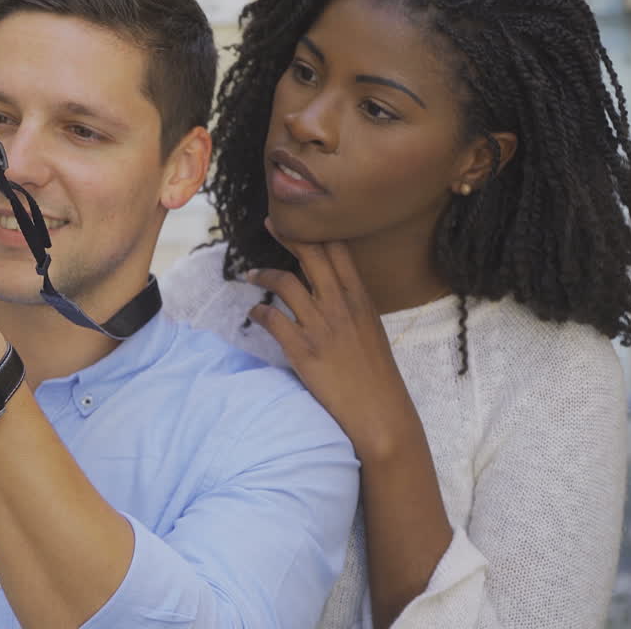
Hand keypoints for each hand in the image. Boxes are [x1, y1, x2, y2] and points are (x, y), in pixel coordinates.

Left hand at [246, 221, 417, 456]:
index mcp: (360, 298)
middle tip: (269, 222)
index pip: (337, 251)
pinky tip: (255, 312)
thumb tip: (332, 289)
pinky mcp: (303, 350)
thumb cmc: (376, 374)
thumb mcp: (370, 329)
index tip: (296, 217)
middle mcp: (341, 306)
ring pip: (285, 283)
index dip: (314, 230)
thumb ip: (351, 305)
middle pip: (311, 256)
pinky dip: (259, 311)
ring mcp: (321, 326)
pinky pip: (272, 319)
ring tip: (250, 274)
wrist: (380, 413)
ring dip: (263, 275)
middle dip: (287, 235)